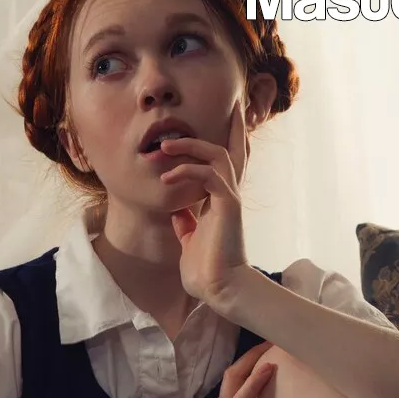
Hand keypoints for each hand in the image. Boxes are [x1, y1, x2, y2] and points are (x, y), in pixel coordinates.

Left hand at [160, 99, 249, 309]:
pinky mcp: (228, 205)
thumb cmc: (206, 271)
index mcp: (221, 203)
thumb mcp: (190, 242)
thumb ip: (187, 224)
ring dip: (190, 145)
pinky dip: (187, 170)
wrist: (220, 289)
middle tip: (222, 108)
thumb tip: (178, 212)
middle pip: (234, 150)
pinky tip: (167, 177)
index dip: (225, 142)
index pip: (225, 166)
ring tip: (164, 146)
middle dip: (229, 127)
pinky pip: (208, 174)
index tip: (224, 118)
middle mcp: (229, 196)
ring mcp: (230, 199)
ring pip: (218, 155)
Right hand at [186, 342, 274, 397]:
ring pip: (236, 378)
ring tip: (277, 343)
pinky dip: (255, 381)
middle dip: (255, 353)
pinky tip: (270, 368)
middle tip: (278, 338)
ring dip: (256, 359)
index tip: (273, 352)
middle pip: (235, 372)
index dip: (252, 364)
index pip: (235, 380)